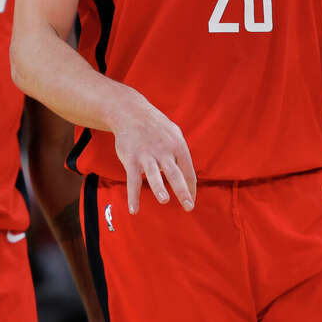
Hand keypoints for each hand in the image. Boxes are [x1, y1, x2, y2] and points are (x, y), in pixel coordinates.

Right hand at [110, 89, 195, 213]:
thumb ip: (181, 153)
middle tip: (188, 206)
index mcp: (177, 146)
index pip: (188, 171)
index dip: (191, 188)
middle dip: (182, 190)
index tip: (190, 201)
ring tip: (164, 200)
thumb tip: (188, 174)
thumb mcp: (174, 133)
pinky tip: (134, 210)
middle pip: (175, 173)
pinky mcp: (131, 159)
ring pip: (153, 174)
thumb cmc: (155, 125)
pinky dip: (133, 196)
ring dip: (158, 187)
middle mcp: (164, 151)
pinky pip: (132, 180)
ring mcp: (146, 155)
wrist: (130, 112)